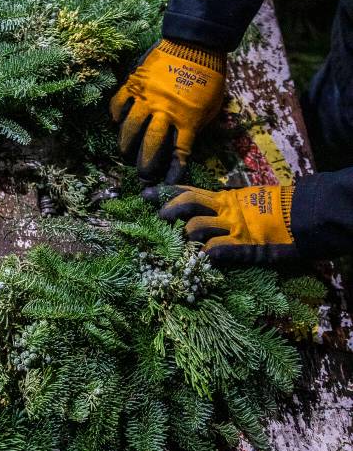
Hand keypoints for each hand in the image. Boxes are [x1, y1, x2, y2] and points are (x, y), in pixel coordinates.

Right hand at [109, 40, 225, 182]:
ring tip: (124, 152)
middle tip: (141, 174)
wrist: (195, 43)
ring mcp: (146, 98)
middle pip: (150, 145)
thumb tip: (187, 142)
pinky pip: (119, 102)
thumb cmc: (209, 76)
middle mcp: (163, 112)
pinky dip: (117, 113)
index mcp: (186, 120)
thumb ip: (198, 124)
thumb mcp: (211, 105)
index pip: (178, 153)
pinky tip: (117, 121)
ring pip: (130, 127)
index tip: (167, 181)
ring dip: (126, 143)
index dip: (172, 170)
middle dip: (144, 164)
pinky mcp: (135, 83)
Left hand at [156, 184, 295, 262]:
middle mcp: (226, 209)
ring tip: (184, 245)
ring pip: (197, 226)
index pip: (190, 191)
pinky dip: (207, 254)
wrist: (307, 214)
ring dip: (186, 236)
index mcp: (226, 198)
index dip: (166, 192)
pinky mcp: (245, 245)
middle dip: (169, 210)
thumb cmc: (279, 209)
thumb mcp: (249, 201)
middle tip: (157, 218)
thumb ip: (227, 206)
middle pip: (188, 203)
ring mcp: (234, 227)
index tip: (144, 193)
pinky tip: (202, 259)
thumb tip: (206, 208)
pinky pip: (218, 248)